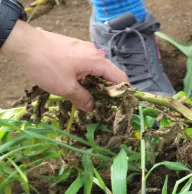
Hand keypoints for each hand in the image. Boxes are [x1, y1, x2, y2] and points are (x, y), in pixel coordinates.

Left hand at [1, 21, 126, 111]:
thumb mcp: (66, 88)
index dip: (122, 93)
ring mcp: (83, 48)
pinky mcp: (73, 48)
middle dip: (107, 90)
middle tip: (101, 105)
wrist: (22, 42)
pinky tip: (75, 84)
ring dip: (94, 83)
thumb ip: (83, 99)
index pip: (121, 78)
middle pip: (109, 74)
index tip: (118, 106)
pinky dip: (85, 75)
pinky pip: (86, 64)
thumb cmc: (47, 65)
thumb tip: (92, 107)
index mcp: (97, 61)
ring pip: (96, 69)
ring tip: (87, 97)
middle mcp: (94, 53)